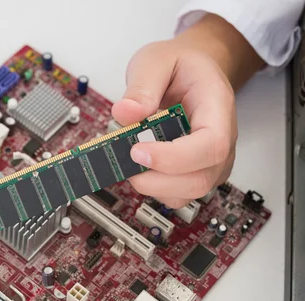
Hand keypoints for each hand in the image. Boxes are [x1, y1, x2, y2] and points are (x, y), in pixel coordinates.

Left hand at [112, 14, 262, 208]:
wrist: (194, 71)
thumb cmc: (180, 66)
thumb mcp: (156, 60)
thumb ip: (141, 85)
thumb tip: (125, 113)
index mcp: (217, 108)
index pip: (210, 145)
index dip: (173, 158)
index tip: (138, 151)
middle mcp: (222, 140)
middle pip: (201, 179)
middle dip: (157, 180)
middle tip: (126, 161)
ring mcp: (211, 161)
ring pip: (188, 193)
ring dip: (153, 186)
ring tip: (130, 161)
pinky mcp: (196, 172)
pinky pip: (178, 194)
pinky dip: (154, 188)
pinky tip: (139, 167)